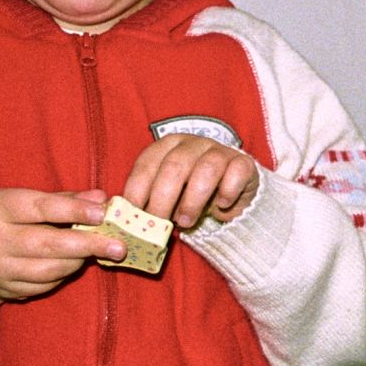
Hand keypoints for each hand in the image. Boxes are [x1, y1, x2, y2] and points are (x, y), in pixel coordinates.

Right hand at [0, 188, 118, 341]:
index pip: (42, 208)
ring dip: (79, 260)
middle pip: (47, 243)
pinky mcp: (7, 290)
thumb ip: (66, 199)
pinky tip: (75, 263)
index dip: (75, 210)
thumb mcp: (29, 201)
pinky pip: (46, 284)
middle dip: (87, 244)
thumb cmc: (11, 221)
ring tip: (97, 251)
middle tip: (118, 246)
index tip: (103, 213)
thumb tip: (101, 198)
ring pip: (49, 268)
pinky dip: (65, 274)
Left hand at [121, 135, 259, 228]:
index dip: (137, 189)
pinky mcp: (244, 163)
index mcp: (167, 146)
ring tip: (187, 223)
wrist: (228, 198)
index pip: (147, 162)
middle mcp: (193, 143)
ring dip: (193, 200)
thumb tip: (122, 221)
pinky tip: (220, 207)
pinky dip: (227, 192)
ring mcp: (220, 150)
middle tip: (159, 223)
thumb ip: (146, 203)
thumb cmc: (188, 198)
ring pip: (206, 169)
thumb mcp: (164, 199)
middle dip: (163, 198)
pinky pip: (236, 173)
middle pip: (175, 165)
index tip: (132, 215)